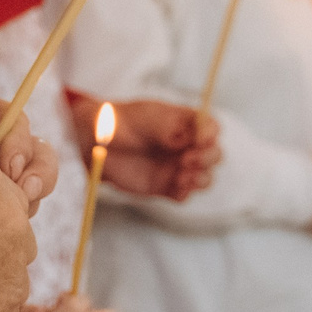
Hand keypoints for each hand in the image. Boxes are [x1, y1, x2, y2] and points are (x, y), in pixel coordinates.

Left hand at [0, 92, 56, 213]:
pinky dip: (16, 219)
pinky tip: (0, 230)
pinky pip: (16, 210)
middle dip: (37, 170)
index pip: (10, 117)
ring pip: (32, 181)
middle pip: (34, 149)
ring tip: (14, 212)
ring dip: (31, 197)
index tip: (9, 165)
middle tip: (24, 192)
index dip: (18, 139)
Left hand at [77, 94, 220, 201]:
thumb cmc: (120, 123)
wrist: (96, 145)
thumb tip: (183, 137)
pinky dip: (185, 193)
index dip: (210, 133)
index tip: (200, 139)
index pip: (210, 126)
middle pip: (214, 154)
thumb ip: (164, 125)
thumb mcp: (141, 116)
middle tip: (187, 160)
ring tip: (182, 176)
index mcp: (184, 123)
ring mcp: (178, 167)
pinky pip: (184, 194)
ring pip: (204, 177)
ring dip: (200, 178)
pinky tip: (175, 187)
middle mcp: (186, 146)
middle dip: (208, 158)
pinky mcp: (166, 186)